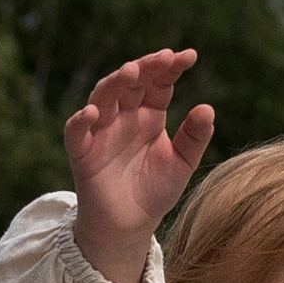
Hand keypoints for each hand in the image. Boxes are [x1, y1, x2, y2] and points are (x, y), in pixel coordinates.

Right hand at [66, 49, 215, 282]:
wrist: (130, 227)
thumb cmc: (155, 191)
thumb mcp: (182, 164)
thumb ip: (194, 138)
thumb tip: (207, 108)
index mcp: (150, 114)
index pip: (158, 82)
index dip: (170, 67)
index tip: (189, 56)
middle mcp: (124, 116)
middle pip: (130, 83)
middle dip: (145, 67)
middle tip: (163, 58)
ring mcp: (102, 132)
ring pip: (103, 97)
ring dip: (115, 83)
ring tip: (131, 71)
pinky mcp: (83, 153)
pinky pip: (76, 133)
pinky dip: (80, 121)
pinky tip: (92, 112)